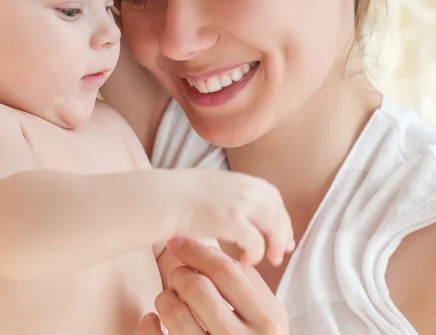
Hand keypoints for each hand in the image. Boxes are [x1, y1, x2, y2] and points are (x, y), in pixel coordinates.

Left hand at [136, 238, 288, 334]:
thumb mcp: (267, 317)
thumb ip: (247, 284)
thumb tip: (209, 250)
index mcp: (267, 319)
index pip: (224, 269)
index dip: (195, 250)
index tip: (176, 242)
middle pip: (197, 286)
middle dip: (180, 275)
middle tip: (178, 279)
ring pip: (175, 311)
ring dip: (165, 298)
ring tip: (170, 301)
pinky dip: (148, 324)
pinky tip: (154, 320)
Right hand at [179, 171, 293, 265]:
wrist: (158, 199)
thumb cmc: (175, 198)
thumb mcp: (207, 188)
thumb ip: (225, 196)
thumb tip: (233, 213)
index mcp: (238, 179)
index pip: (272, 195)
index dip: (280, 215)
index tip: (281, 232)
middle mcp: (243, 187)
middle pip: (277, 210)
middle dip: (283, 232)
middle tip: (281, 252)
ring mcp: (239, 202)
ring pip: (274, 225)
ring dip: (274, 244)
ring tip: (269, 261)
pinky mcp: (231, 220)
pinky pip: (255, 241)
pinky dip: (255, 254)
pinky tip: (246, 262)